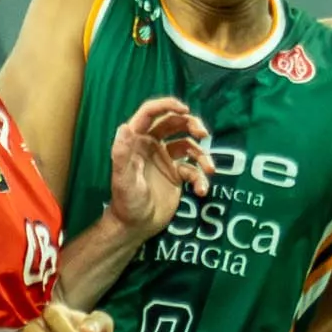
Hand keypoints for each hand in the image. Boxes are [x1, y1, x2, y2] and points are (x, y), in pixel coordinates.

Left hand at [100, 94, 212, 234]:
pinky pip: (193, 169)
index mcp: (137, 141)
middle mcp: (153, 145)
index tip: (185, 109)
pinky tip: (201, 191)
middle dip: (191, 124)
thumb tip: (124, 127)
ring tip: (209, 168)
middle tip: (204, 134)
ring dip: (202, 154)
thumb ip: (122, 154)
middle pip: (174, 124)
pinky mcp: (176, 174)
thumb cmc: (126, 201)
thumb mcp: (123, 178)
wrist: (136, 226)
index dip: (167, 105)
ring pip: (188, 145)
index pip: (150, 113)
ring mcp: (166, 159)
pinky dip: (200, 178)